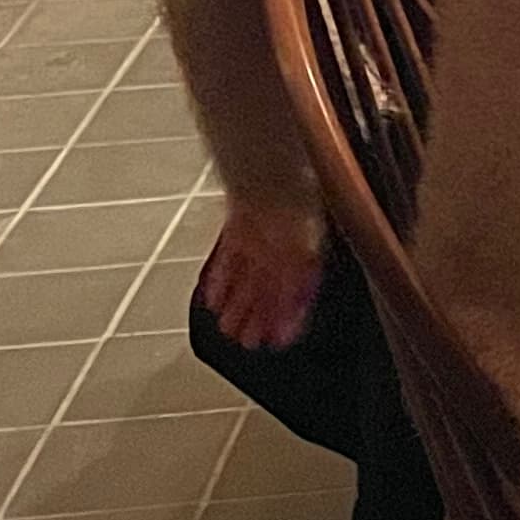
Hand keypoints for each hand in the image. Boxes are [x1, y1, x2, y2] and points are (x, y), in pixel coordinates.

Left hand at [198, 211, 324, 351]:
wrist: (267, 177)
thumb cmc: (295, 205)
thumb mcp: (306, 251)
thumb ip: (300, 280)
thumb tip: (296, 305)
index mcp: (304, 253)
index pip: (295, 293)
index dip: (288, 317)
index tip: (280, 339)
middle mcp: (281, 249)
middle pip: (267, 290)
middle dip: (258, 317)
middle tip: (249, 341)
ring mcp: (259, 240)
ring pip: (247, 280)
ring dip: (238, 305)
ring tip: (228, 329)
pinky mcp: (239, 231)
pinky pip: (228, 263)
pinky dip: (221, 282)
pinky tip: (212, 300)